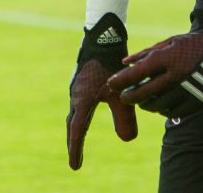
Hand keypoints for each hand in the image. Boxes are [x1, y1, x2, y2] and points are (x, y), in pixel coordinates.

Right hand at [66, 13, 137, 169]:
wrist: (104, 37)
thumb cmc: (113, 63)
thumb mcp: (122, 92)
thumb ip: (125, 116)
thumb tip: (129, 140)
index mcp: (82, 101)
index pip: (77, 132)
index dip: (76, 150)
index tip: (75, 166)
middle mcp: (75, 95)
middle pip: (73, 125)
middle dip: (74, 142)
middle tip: (75, 159)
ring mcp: (77, 87)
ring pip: (75, 113)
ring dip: (76, 128)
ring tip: (77, 140)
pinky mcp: (82, 80)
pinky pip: (79, 102)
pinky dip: (80, 114)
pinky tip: (86, 113)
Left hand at [107, 14, 202, 118]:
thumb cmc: (193, 44)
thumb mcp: (170, 42)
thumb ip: (145, 53)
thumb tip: (124, 63)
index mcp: (169, 58)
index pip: (137, 73)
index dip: (120, 80)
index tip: (111, 83)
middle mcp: (176, 76)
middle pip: (143, 94)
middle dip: (128, 97)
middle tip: (123, 96)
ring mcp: (186, 91)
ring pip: (156, 106)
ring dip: (145, 104)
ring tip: (142, 99)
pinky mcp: (195, 102)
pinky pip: (171, 112)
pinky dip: (162, 109)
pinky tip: (160, 103)